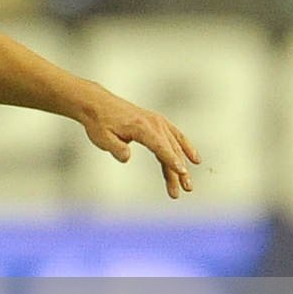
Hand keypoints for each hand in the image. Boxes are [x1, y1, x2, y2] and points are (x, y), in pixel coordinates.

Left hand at [78, 91, 201, 198]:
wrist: (98, 104)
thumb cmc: (100, 122)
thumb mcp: (102, 138)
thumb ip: (116, 149)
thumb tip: (126, 158)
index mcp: (142, 127)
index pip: (160, 146)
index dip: (171, 160)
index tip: (182, 172)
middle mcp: (154, 123)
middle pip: (171, 150)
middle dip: (180, 171)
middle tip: (186, 189)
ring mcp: (158, 122)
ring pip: (175, 146)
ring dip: (183, 164)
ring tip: (188, 184)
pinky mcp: (158, 123)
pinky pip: (175, 137)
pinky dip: (185, 148)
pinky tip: (193, 159)